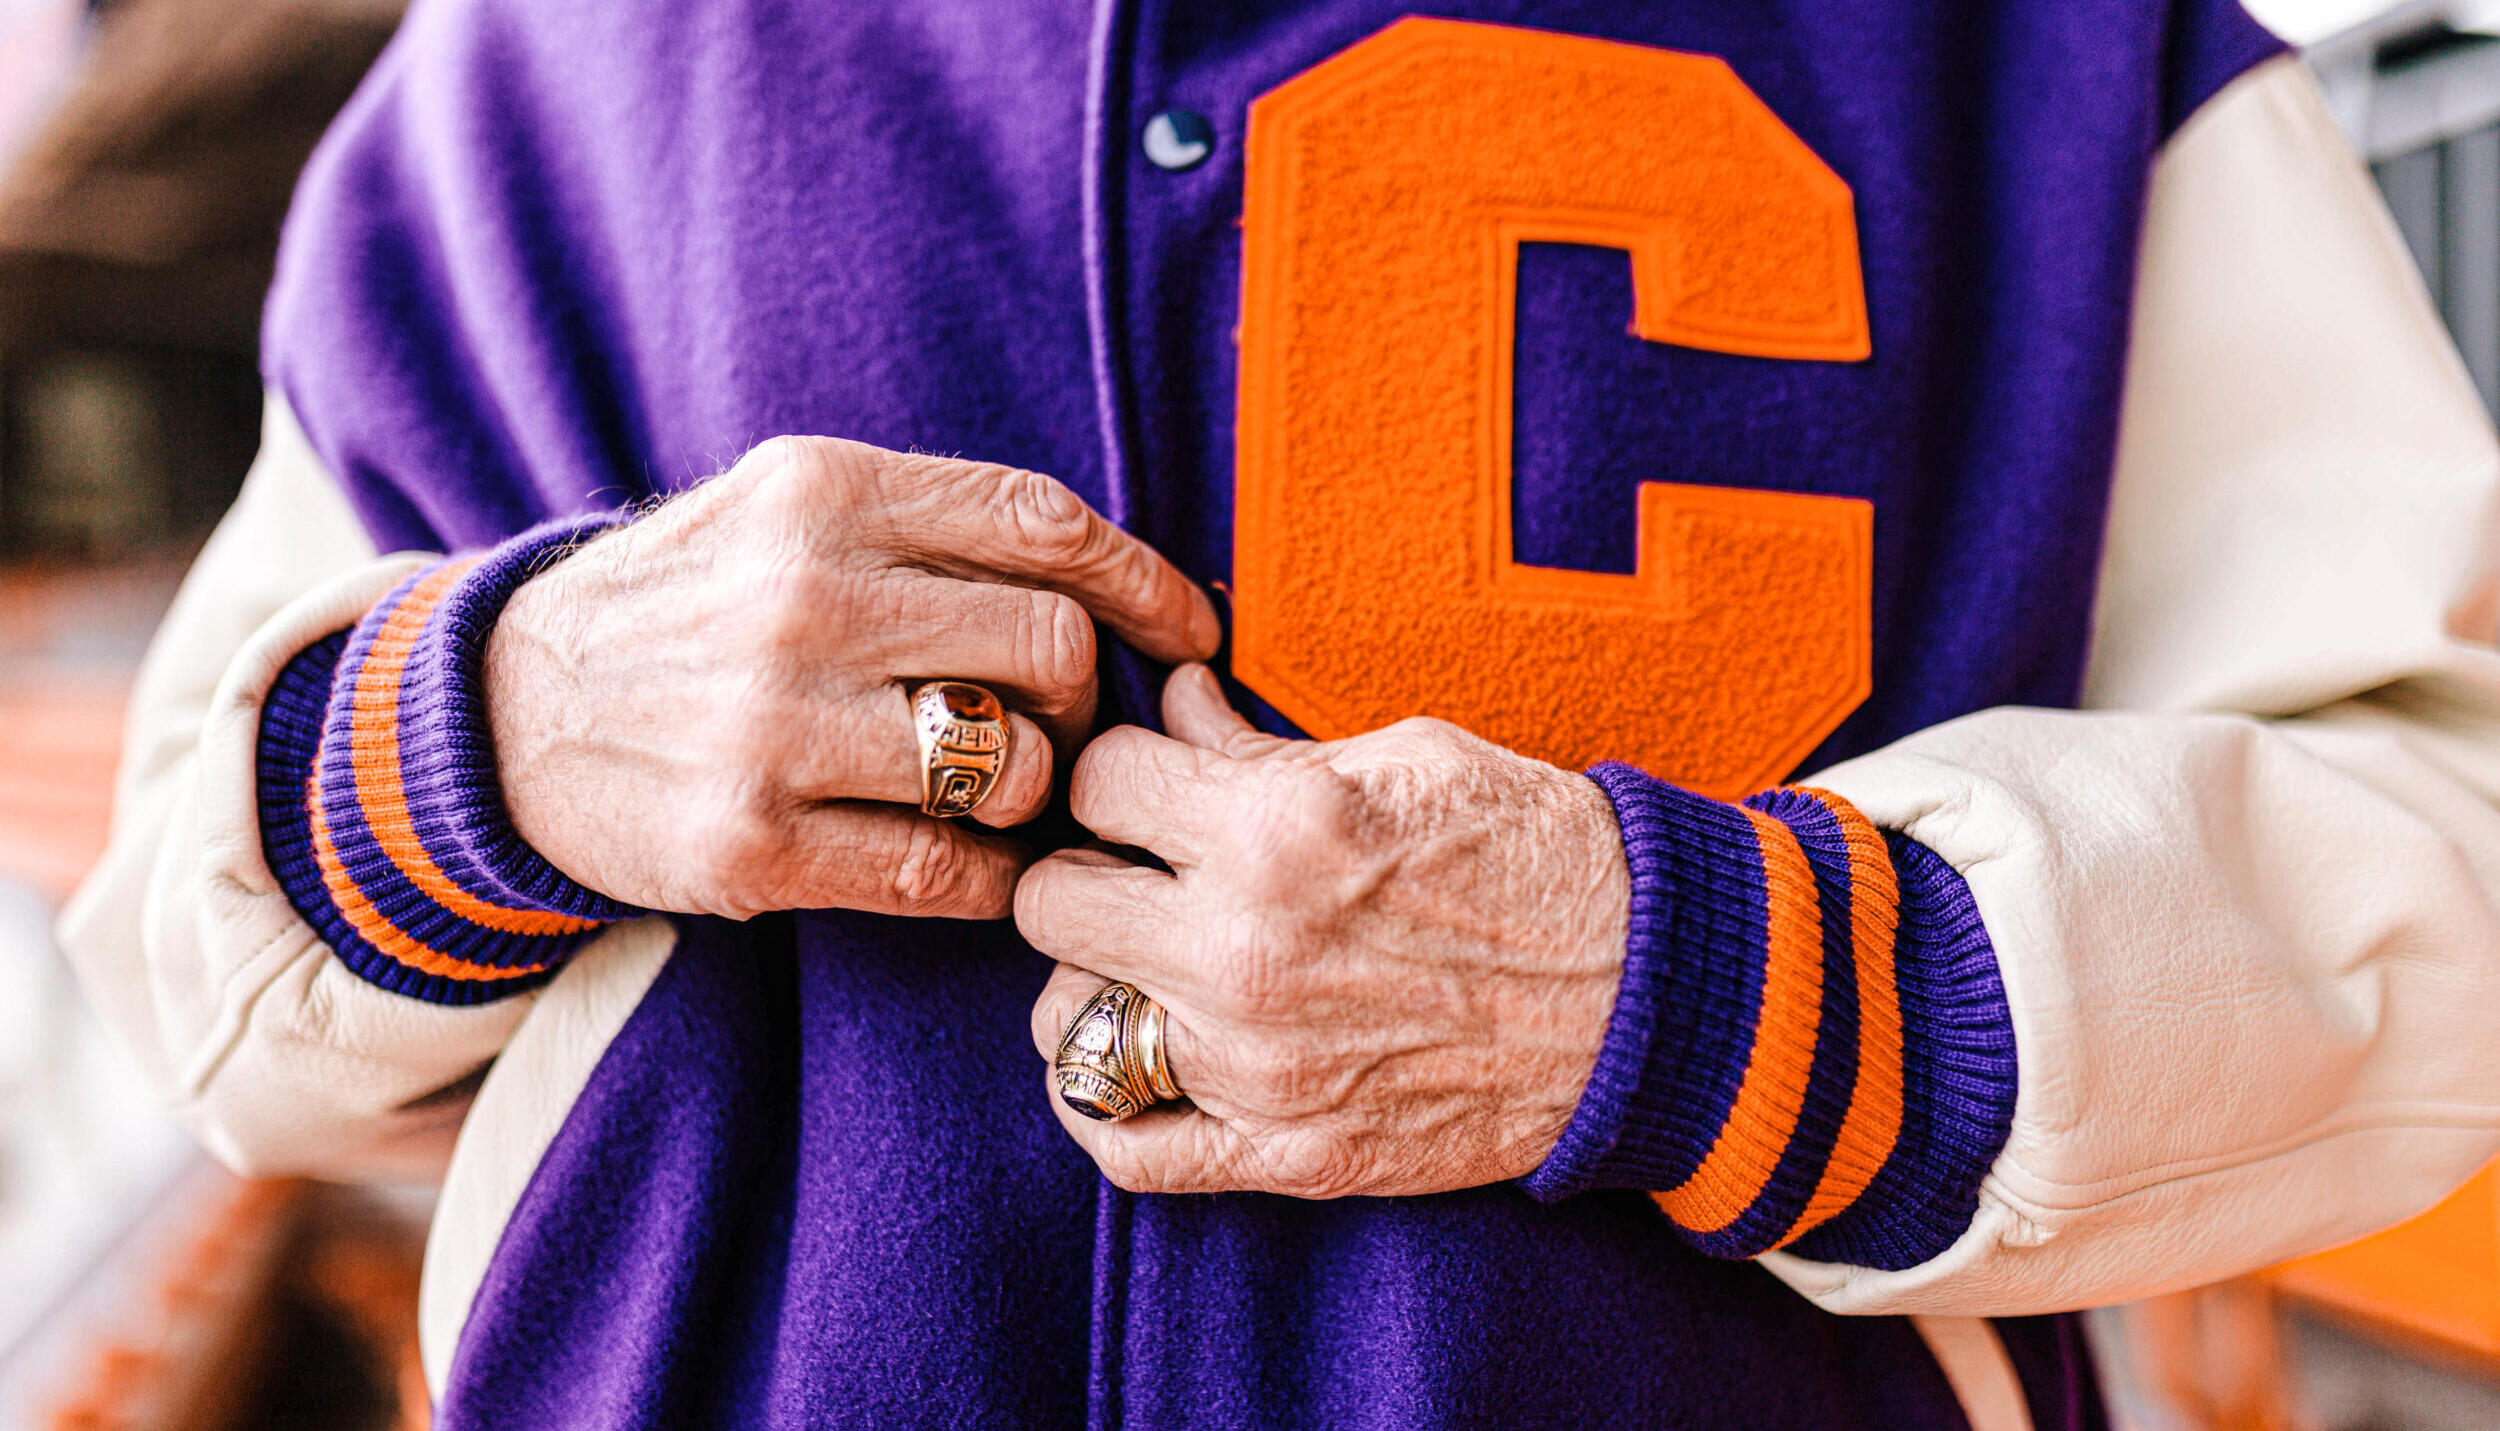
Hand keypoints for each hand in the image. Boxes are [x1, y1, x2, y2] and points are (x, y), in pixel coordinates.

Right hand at [484, 436, 1217, 919]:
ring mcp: (774, 727)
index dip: (1146, 583)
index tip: (1193, 631)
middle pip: (1054, 650)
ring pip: (1015, 768)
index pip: (1044, 524)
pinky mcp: (752, 844)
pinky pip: (946, 872)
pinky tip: (959, 856)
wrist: (503, 710)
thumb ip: (933, 527)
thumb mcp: (786, 510)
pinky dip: (984, 874)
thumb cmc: (690, 605)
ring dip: (1034, 793)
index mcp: (822, 492)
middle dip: (1083, 700)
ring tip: (996, 789)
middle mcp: (803, 598)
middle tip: (1054, 724)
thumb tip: (1121, 582)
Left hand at [1017, 665, 1628, 1197]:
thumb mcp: (1403, 755)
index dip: (1121, 770)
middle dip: (1086, 869)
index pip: (1100, 778)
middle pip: (1053, 903)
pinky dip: (1101, 1105)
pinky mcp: (1290, 1152)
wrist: (1651, 990)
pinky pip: (1126, 1149)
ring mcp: (1261, 1066)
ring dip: (1094, 981)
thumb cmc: (1536, 852)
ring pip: (1067, 1023)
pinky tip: (1124, 1056)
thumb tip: (1174, 706)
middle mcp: (1248, 951)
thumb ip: (1261, 743)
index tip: (1152, 783)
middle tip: (1135, 870)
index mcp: (1276, 830)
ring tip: (1148, 959)